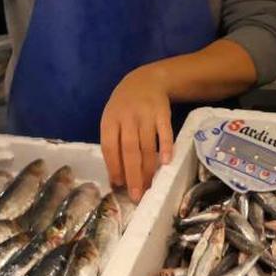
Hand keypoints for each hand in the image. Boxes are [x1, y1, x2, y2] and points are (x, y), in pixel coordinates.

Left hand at [100, 65, 173, 202]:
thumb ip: (113, 143)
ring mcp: (146, 114)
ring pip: (147, 145)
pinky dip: (166, 147)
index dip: (114, 167)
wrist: (146, 80)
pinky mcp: (163, 113)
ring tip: (149, 187)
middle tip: (136, 195)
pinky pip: (164, 132)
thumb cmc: (124, 107)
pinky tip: (165, 163)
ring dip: (148, 168)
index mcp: (110, 120)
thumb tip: (116, 177)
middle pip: (129, 149)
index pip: (110, 147)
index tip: (118, 186)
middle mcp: (127, 117)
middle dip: (132, 174)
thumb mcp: (112, 119)